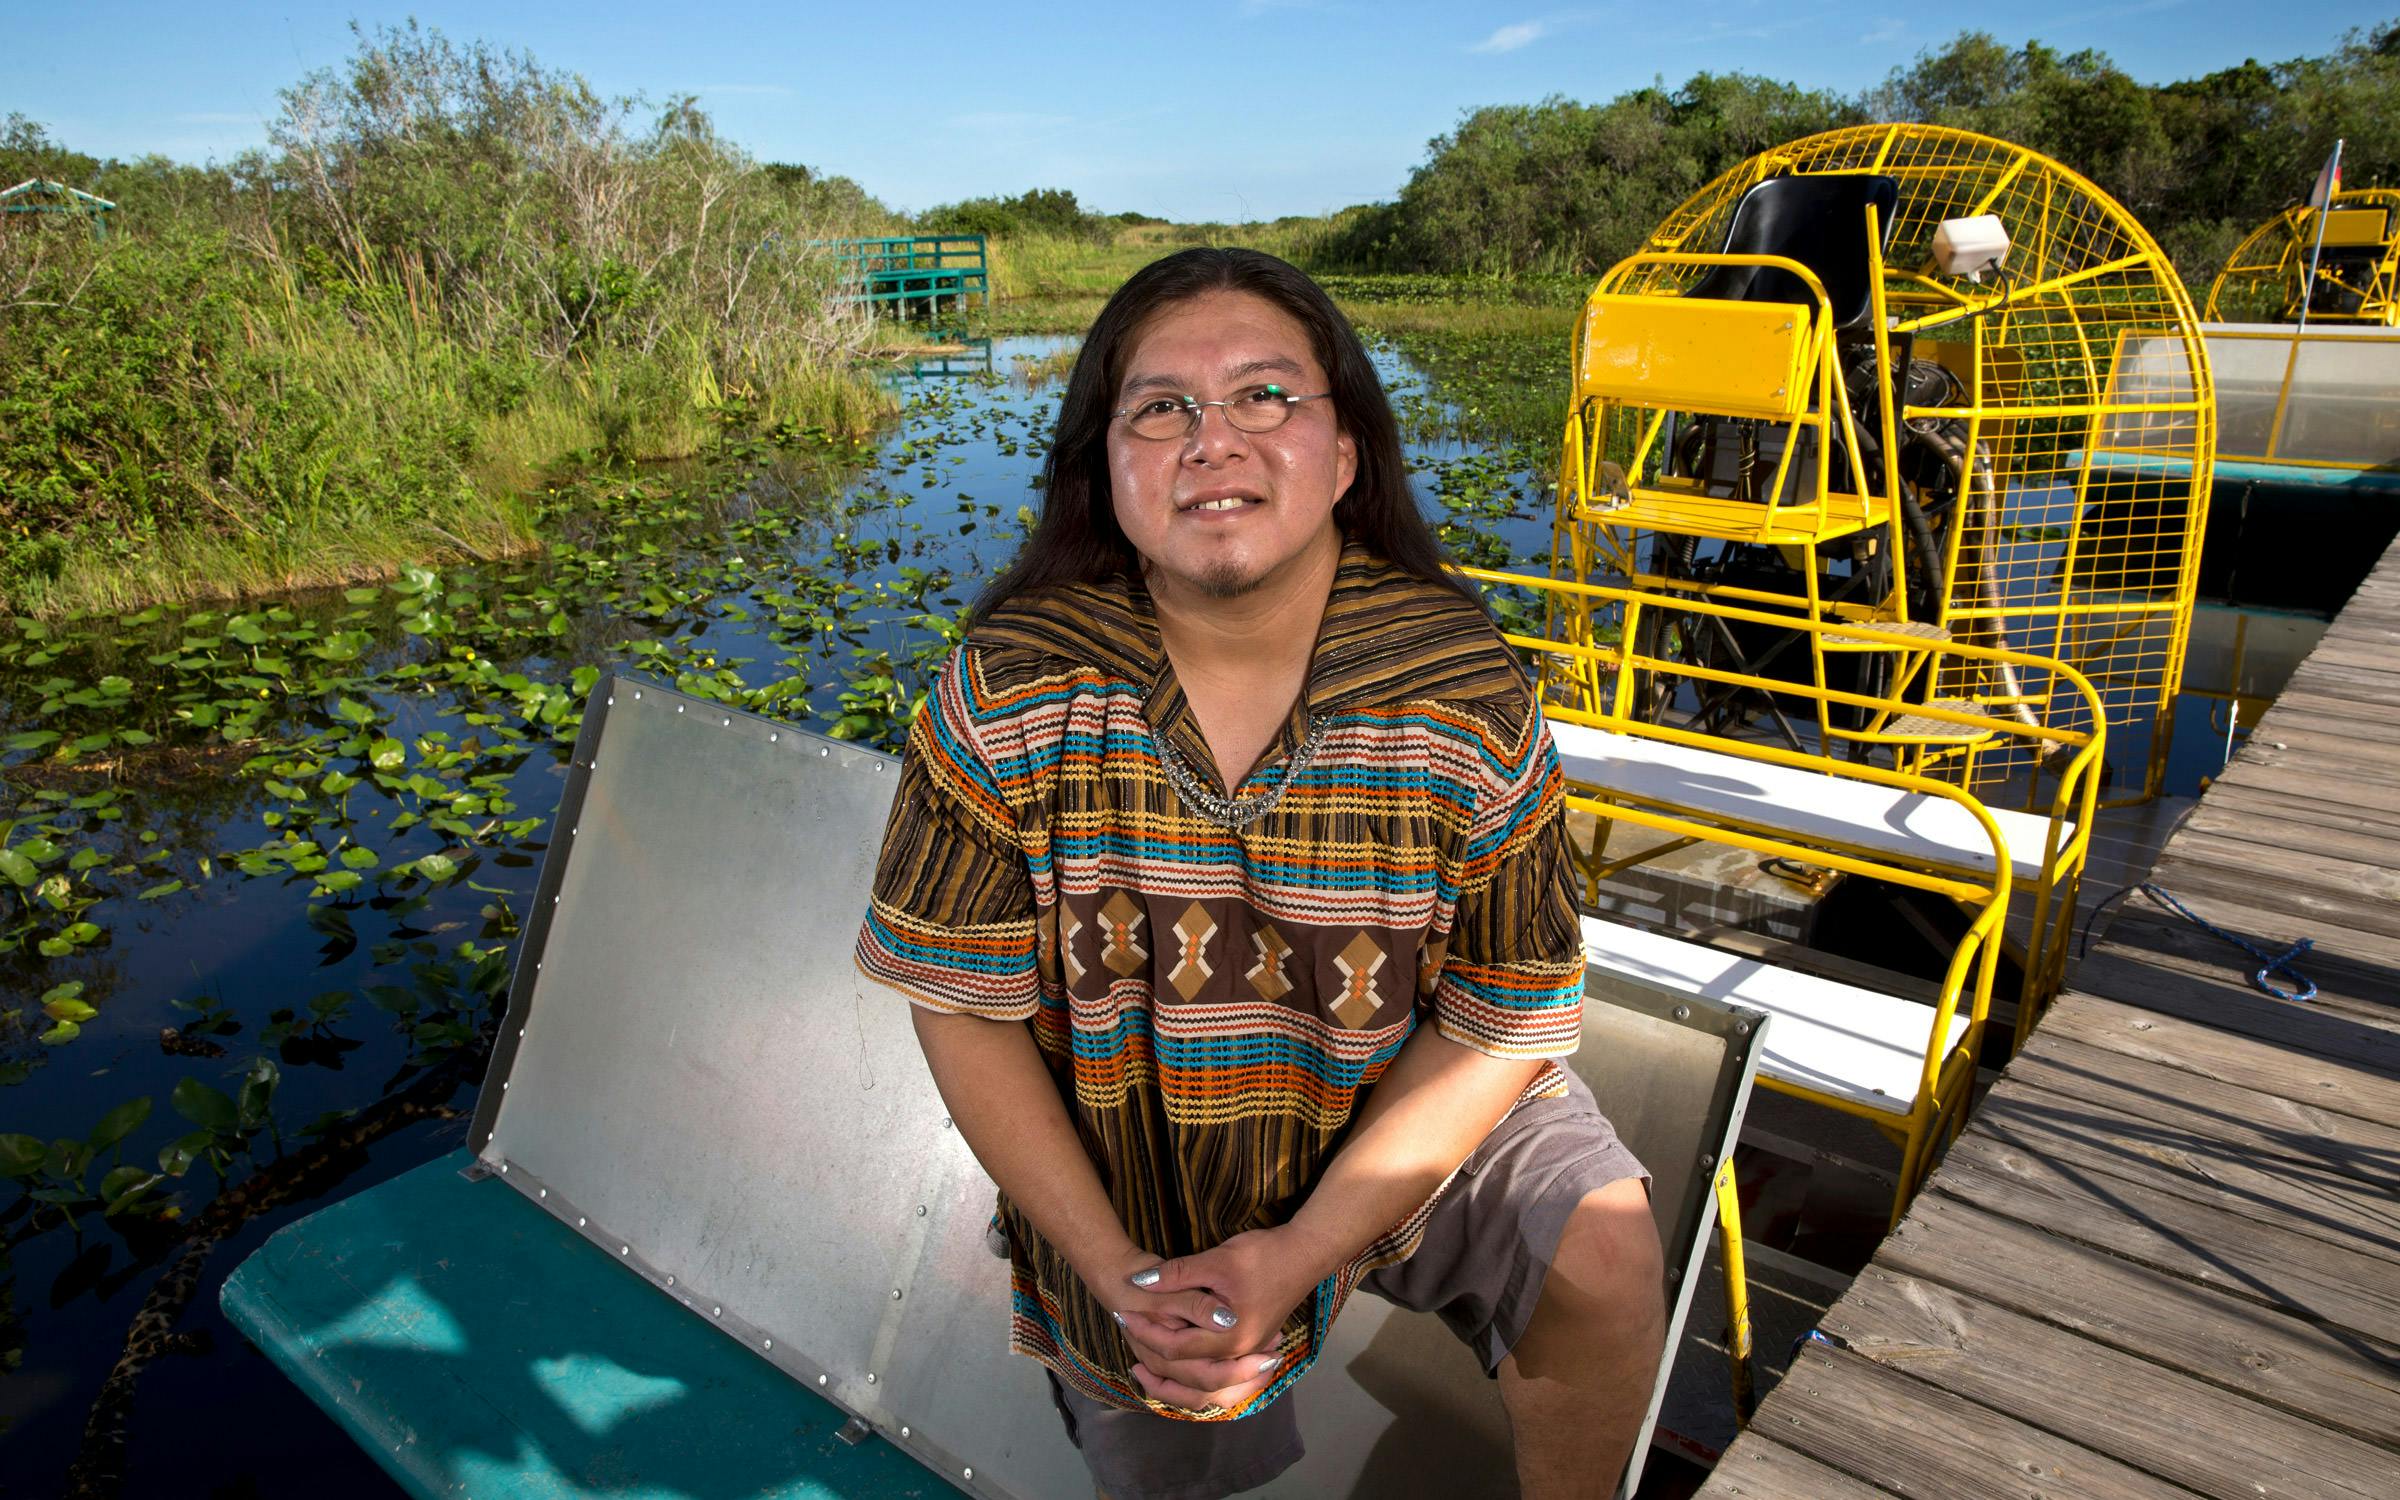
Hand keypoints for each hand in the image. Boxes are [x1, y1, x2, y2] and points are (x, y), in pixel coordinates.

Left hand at [1113, 1227, 1324, 1411]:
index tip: (1124, 1314)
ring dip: (1175, 1382)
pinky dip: (1195, 1377)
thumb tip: (1137, 1282)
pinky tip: (1179, 1364)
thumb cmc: (1264, 1255)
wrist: (1306, 1254)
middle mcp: (1239, 1355)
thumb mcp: (1217, 1260)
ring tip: (1147, 1370)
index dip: (1145, 1332)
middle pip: (1188, 1376)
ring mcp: (1248, 1355)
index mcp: (1230, 1338)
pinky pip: (1220, 1378)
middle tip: (1128, 1345)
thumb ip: (1176, 1275)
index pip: (1176, 1349)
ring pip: (1205, 1387)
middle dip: (1155, 1363)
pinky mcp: (1252, 1348)